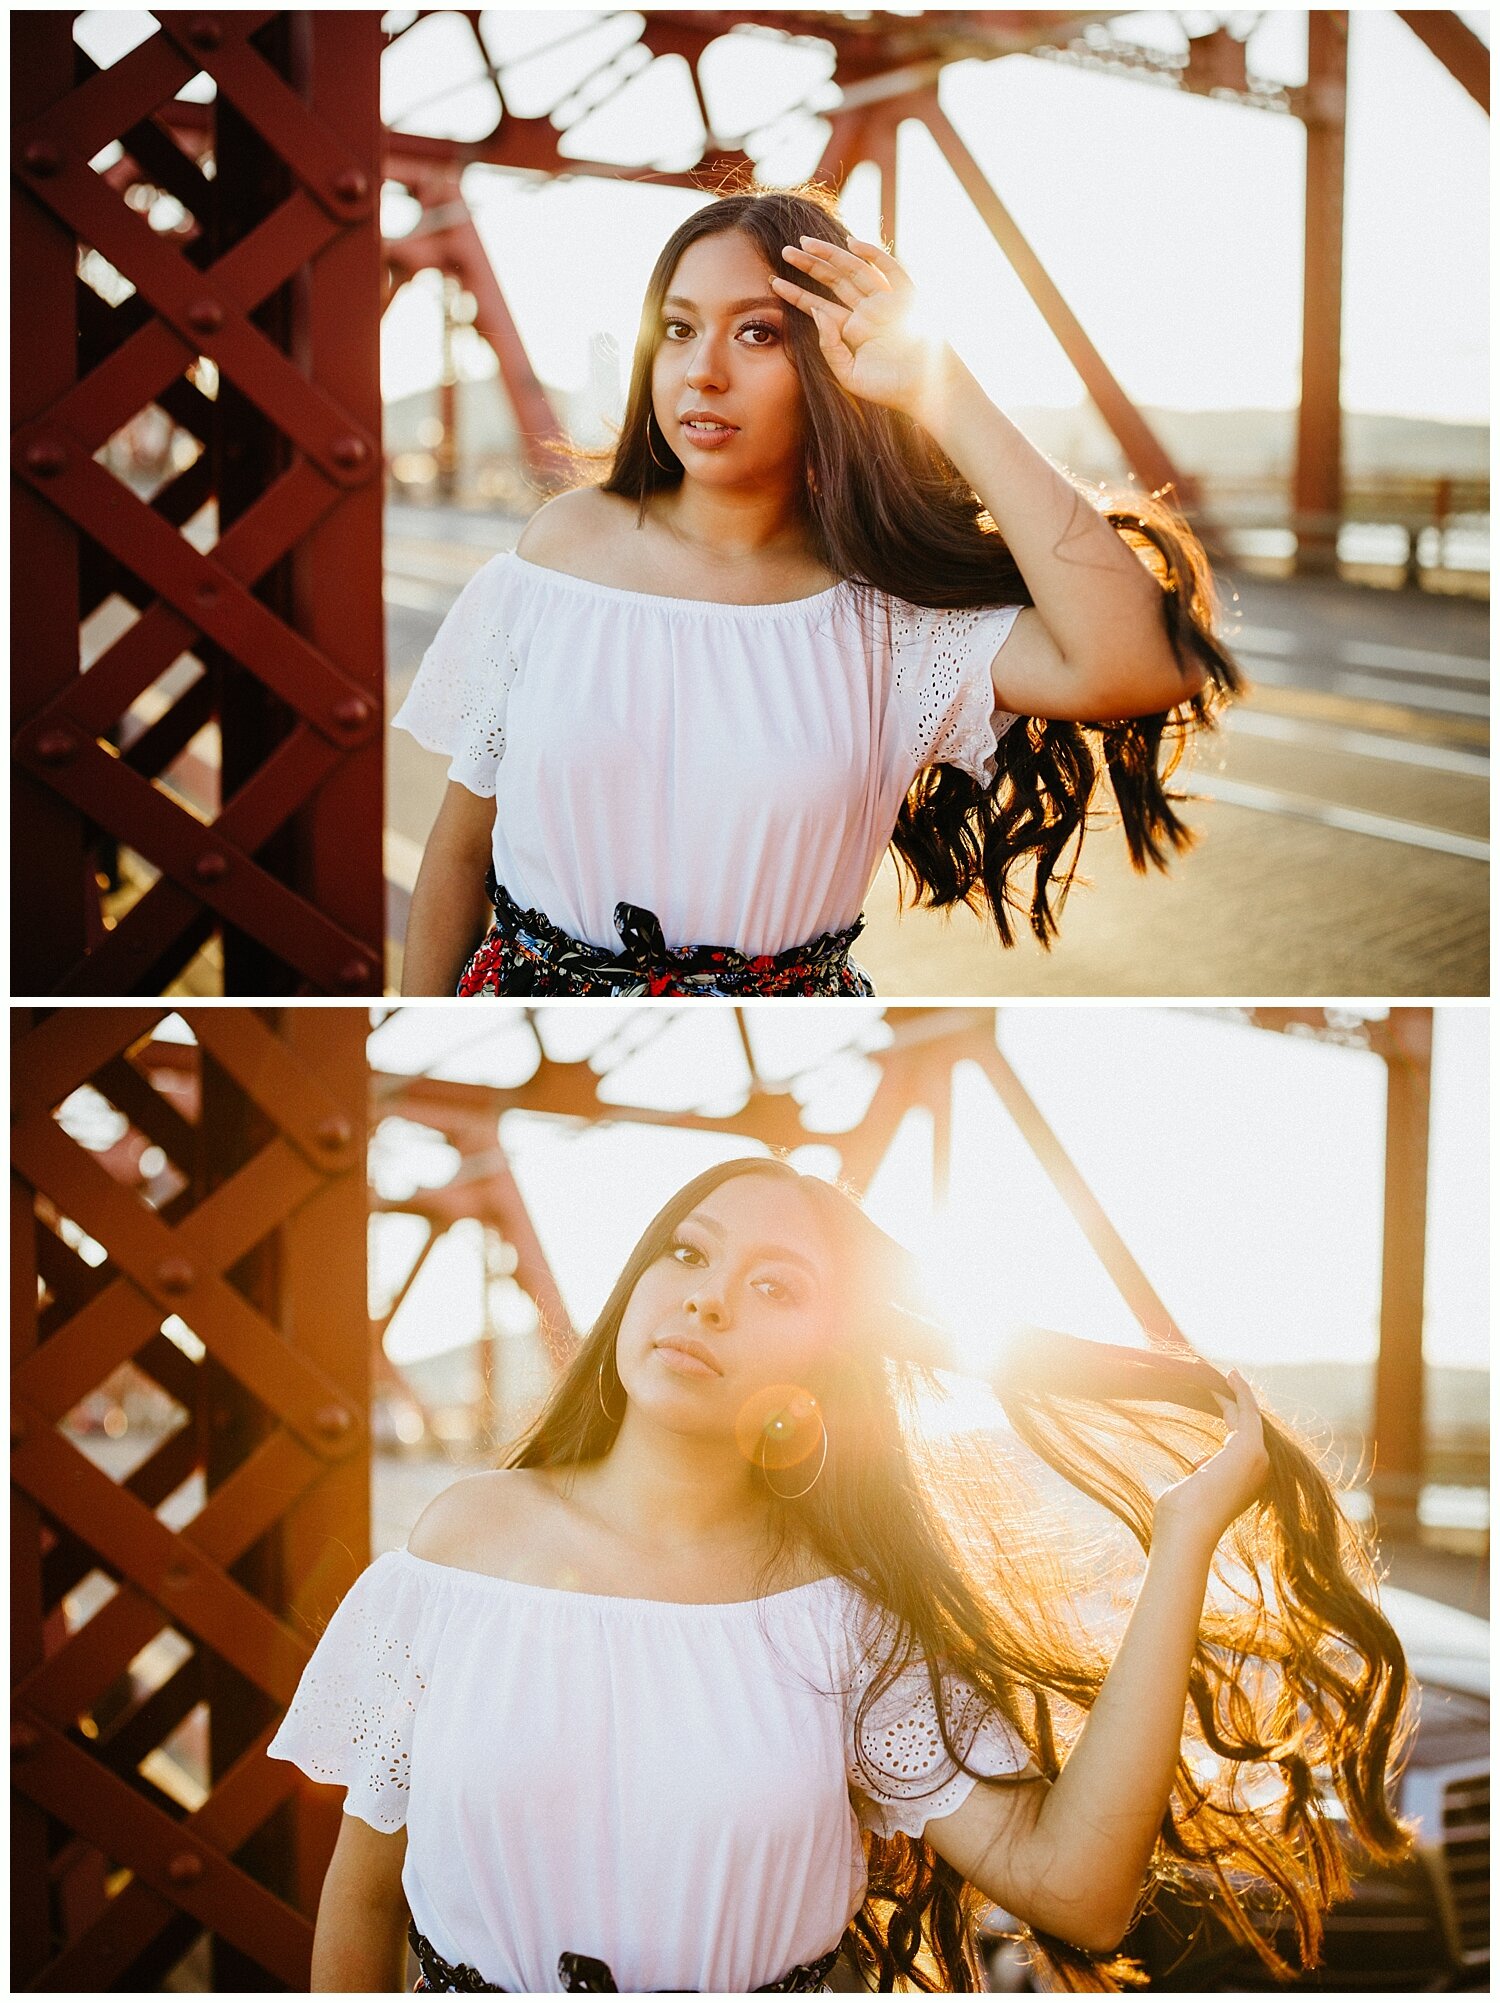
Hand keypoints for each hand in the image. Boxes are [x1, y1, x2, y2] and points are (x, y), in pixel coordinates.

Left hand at [770, 234, 954, 418]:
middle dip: (809, 266)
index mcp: (851, 330)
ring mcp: (885, 302)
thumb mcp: (848, 374)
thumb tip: (816, 311)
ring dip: (830, 255)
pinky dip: (873, 255)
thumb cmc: (888, 388)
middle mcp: (866, 312)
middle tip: (784, 251)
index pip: (818, 306)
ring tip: (805, 242)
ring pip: (853, 271)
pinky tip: (851, 244)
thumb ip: (829, 346)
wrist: (924, 392)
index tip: (773, 282)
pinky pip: (888, 270)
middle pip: (832, 282)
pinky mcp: (905, 297)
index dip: (796, 294)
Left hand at [1152, 1369, 1269, 1556]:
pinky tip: (1229, 1375)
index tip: (1216, 1400)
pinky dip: (1240, 1390)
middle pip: (1245, 1425)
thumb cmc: (1182, 1515)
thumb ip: (1205, 1473)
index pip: (1240, 1440)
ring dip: (1233, 1393)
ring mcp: (1257, 1458)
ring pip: (1247, 1415)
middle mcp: (1260, 1470)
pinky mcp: (1249, 1446)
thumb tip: (1202, 1460)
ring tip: (1219, 1375)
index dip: (1229, 1417)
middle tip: (1217, 1381)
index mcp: (1248, 1481)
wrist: (1187, 1527)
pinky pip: (1247, 1409)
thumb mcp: (1195, 1488)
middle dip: (1231, 1402)